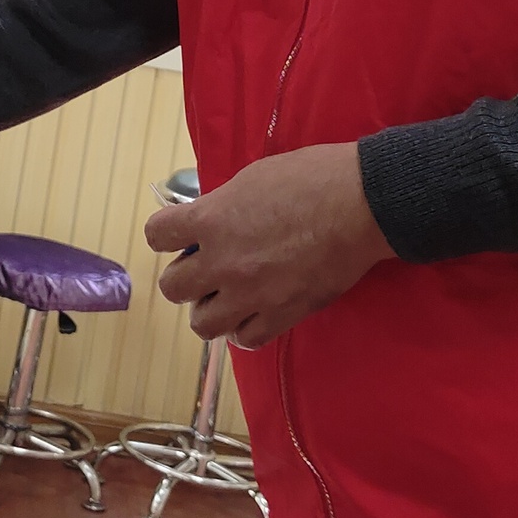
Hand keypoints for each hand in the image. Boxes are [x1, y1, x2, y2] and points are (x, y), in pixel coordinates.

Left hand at [144, 143, 393, 348]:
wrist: (361, 203)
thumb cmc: (311, 178)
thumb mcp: (252, 179)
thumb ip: (222, 206)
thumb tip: (209, 222)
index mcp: (211, 220)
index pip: (157, 235)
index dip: (166, 235)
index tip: (180, 234)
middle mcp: (222, 262)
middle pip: (172, 287)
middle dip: (186, 276)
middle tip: (207, 267)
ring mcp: (250, 294)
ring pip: (202, 324)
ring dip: (210, 309)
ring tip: (227, 296)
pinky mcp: (282, 315)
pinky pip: (245, 340)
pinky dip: (244, 329)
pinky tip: (254, 312)